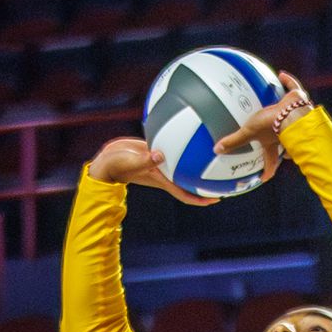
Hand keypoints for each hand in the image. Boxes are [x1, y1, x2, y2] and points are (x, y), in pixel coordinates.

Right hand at [87, 138, 218, 205]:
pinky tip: (191, 132)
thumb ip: (146, 160)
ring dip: (196, 163)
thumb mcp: (132, 161)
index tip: (217, 198)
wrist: (107, 160)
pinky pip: (174, 150)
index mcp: (162, 180)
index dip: (201, 199)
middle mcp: (165, 173)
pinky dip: (182, 145)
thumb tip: (161, 155)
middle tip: (224, 178)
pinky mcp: (156, 152)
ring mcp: (161, 163)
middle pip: (189, 182)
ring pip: (183, 166)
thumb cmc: (117, 165)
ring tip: (213, 154)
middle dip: (205, 183)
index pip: (185, 193)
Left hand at [213, 72, 311, 182]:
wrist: (291, 114)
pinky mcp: (298, 99)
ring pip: (291, 117)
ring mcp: (293, 116)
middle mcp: (286, 132)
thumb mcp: (249, 133)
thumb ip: (233, 142)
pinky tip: (280, 74)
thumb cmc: (271, 126)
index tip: (264, 177)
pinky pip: (293, 89)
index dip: (268, 171)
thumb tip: (216, 150)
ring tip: (282, 107)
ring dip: (287, 112)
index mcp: (275, 143)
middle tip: (277, 143)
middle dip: (282, 144)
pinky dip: (287, 81)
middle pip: (284, 142)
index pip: (271, 162)